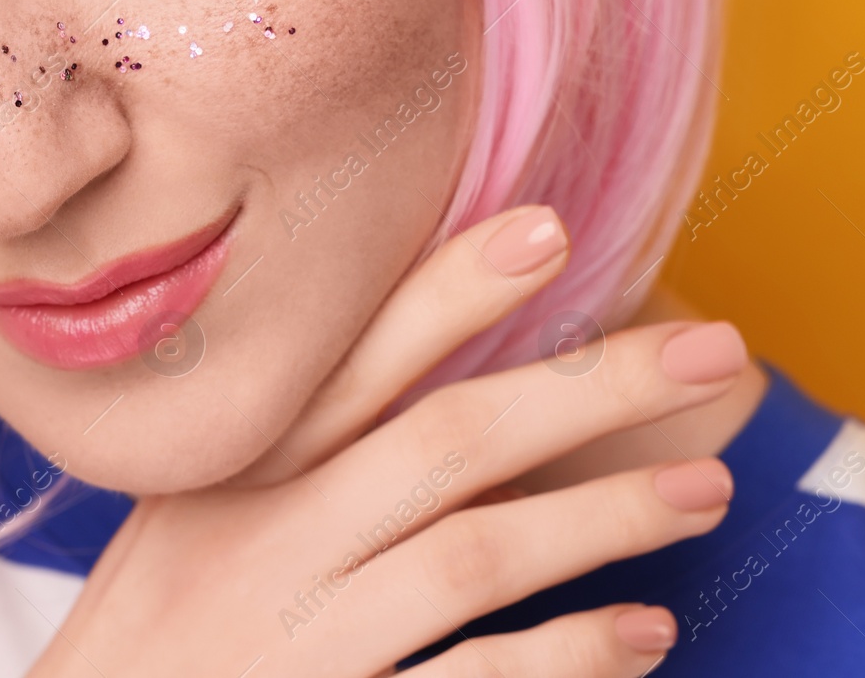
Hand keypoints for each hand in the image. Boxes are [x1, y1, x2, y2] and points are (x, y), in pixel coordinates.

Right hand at [29, 205, 749, 677]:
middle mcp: (263, 540)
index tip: (550, 229)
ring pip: (473, 554)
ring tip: (707, 488)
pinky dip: (565, 656)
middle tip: (713, 356)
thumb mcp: (196, 521)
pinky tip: (644, 634)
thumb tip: (450, 396)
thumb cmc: (152, 632)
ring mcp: (298, 640)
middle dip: (588, 391)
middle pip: (447, 442)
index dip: (451, 289)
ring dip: (603, 515)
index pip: (351, 356)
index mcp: (234, 469)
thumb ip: (299, 455)